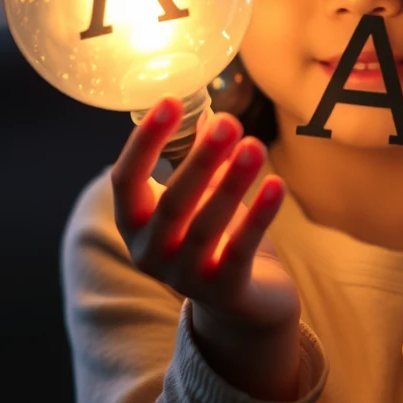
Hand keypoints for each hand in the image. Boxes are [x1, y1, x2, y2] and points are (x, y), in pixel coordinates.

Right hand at [111, 97, 301, 334]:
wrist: (243, 303)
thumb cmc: (214, 237)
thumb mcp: (201, 194)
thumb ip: (201, 156)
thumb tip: (210, 112)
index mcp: (134, 223)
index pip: (126, 179)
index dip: (145, 141)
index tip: (170, 100)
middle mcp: (151, 253)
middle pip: (172, 203)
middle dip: (201, 160)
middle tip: (229, 121)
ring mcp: (185, 277)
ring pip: (206, 226)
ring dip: (233, 182)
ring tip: (256, 145)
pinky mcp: (225, 291)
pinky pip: (241, 249)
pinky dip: (259, 215)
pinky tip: (277, 183)